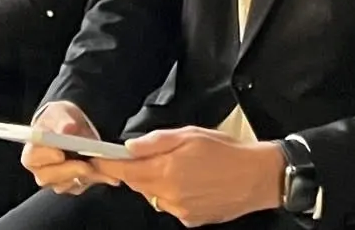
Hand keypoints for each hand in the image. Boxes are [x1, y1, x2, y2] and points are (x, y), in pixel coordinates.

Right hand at [21, 102, 115, 194]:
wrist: (72, 128)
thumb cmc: (59, 120)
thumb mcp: (60, 114)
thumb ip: (63, 122)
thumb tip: (67, 129)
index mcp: (32, 152)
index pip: (31, 159)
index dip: (45, 158)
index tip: (60, 154)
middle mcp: (41, 171)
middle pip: (49, 177)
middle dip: (70, 170)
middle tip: (86, 164)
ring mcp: (57, 181)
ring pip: (70, 184)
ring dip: (87, 175)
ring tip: (100, 164)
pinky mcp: (74, 186)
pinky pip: (86, 185)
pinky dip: (98, 178)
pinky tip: (109, 173)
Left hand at [95, 127, 284, 226]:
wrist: (259, 176)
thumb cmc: (225, 150)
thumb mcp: (188, 135)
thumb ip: (154, 142)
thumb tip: (128, 147)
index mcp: (166, 171)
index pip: (124, 171)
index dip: (107, 165)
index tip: (96, 159)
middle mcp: (170, 195)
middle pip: (136, 184)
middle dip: (135, 170)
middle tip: (151, 156)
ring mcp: (181, 211)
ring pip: (153, 196)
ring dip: (155, 183)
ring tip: (178, 168)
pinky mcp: (193, 220)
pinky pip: (171, 206)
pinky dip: (172, 195)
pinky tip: (190, 184)